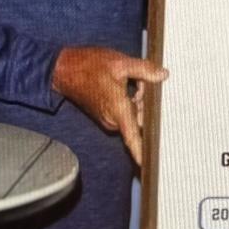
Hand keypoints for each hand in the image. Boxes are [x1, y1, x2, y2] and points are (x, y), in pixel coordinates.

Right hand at [52, 46, 167, 165]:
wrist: (65, 69)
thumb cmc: (89, 67)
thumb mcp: (120, 64)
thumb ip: (144, 70)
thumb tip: (163, 75)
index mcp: (118, 110)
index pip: (133, 138)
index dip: (142, 153)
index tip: (150, 165)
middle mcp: (113, 119)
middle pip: (140, 120)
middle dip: (147, 103)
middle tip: (143, 81)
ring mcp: (109, 118)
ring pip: (134, 114)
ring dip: (139, 99)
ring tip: (132, 80)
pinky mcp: (106, 114)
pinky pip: (126, 112)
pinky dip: (131, 100)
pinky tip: (128, 84)